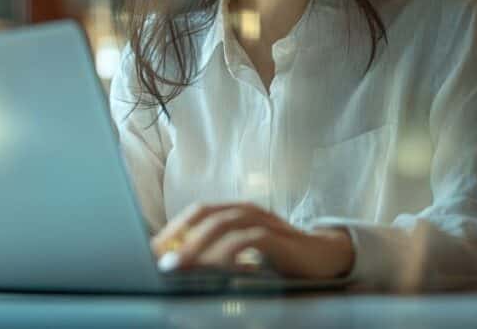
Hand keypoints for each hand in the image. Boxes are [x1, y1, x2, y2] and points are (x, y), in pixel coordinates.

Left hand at [150, 201, 354, 279]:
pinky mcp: (279, 238)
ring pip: (223, 225)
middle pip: (205, 214)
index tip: (152, 249)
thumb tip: (180, 262)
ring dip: (196, 245)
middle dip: (178, 235)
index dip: (174, 229)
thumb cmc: (279, 257)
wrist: (324, 258)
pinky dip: (228, 252)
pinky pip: (248, 240)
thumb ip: (218, 254)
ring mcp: (263, 221)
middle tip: (158, 258)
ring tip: (177, 265)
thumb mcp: (244, 255)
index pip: (197, 213)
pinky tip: (215, 266)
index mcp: (234, 211)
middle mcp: (246, 210)